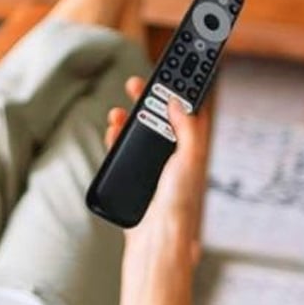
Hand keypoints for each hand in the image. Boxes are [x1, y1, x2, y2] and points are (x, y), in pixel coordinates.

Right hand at [105, 77, 211, 264]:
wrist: (157, 236)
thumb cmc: (179, 202)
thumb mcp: (189, 158)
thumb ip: (187, 128)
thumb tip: (176, 101)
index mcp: (191, 147)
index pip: (188, 110)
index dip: (183, 89)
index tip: (177, 69)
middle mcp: (173, 153)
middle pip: (161, 116)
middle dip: (150, 97)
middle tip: (138, 82)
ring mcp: (152, 164)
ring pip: (140, 131)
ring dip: (129, 117)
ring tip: (119, 110)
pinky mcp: (134, 174)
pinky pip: (123, 149)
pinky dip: (116, 136)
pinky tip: (112, 130)